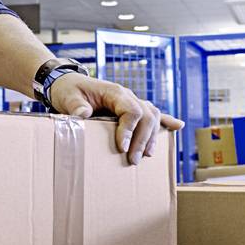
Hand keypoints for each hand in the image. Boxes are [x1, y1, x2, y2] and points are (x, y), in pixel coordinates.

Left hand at [47, 74, 184, 164]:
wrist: (67, 83)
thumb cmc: (68, 90)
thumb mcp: (67, 97)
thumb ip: (75, 105)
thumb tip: (83, 115)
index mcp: (114, 92)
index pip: (131, 110)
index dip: (129, 130)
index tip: (122, 147)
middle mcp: (127, 96)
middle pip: (147, 116)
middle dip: (142, 140)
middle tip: (133, 160)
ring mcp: (131, 101)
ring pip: (152, 117)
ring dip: (151, 137)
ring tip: (146, 156)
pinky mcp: (131, 108)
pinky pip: (152, 114)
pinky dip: (166, 121)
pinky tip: (177, 127)